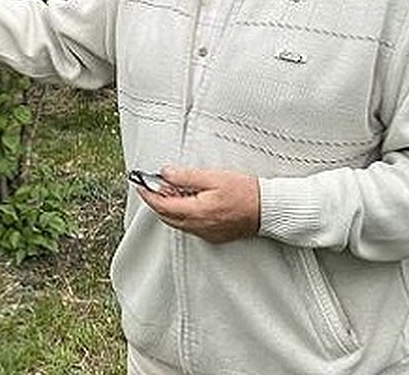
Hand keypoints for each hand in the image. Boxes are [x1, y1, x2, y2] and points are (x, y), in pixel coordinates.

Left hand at [136, 166, 260, 243]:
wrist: (267, 209)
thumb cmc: (245, 192)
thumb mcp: (213, 177)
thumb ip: (186, 177)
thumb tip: (165, 174)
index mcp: (197, 212)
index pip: (162, 206)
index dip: (148, 195)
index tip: (141, 184)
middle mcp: (199, 226)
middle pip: (166, 216)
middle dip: (157, 201)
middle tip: (155, 184)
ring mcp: (206, 233)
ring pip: (177, 222)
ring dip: (170, 207)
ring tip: (173, 189)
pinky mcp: (213, 235)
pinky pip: (190, 226)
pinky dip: (183, 214)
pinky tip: (189, 201)